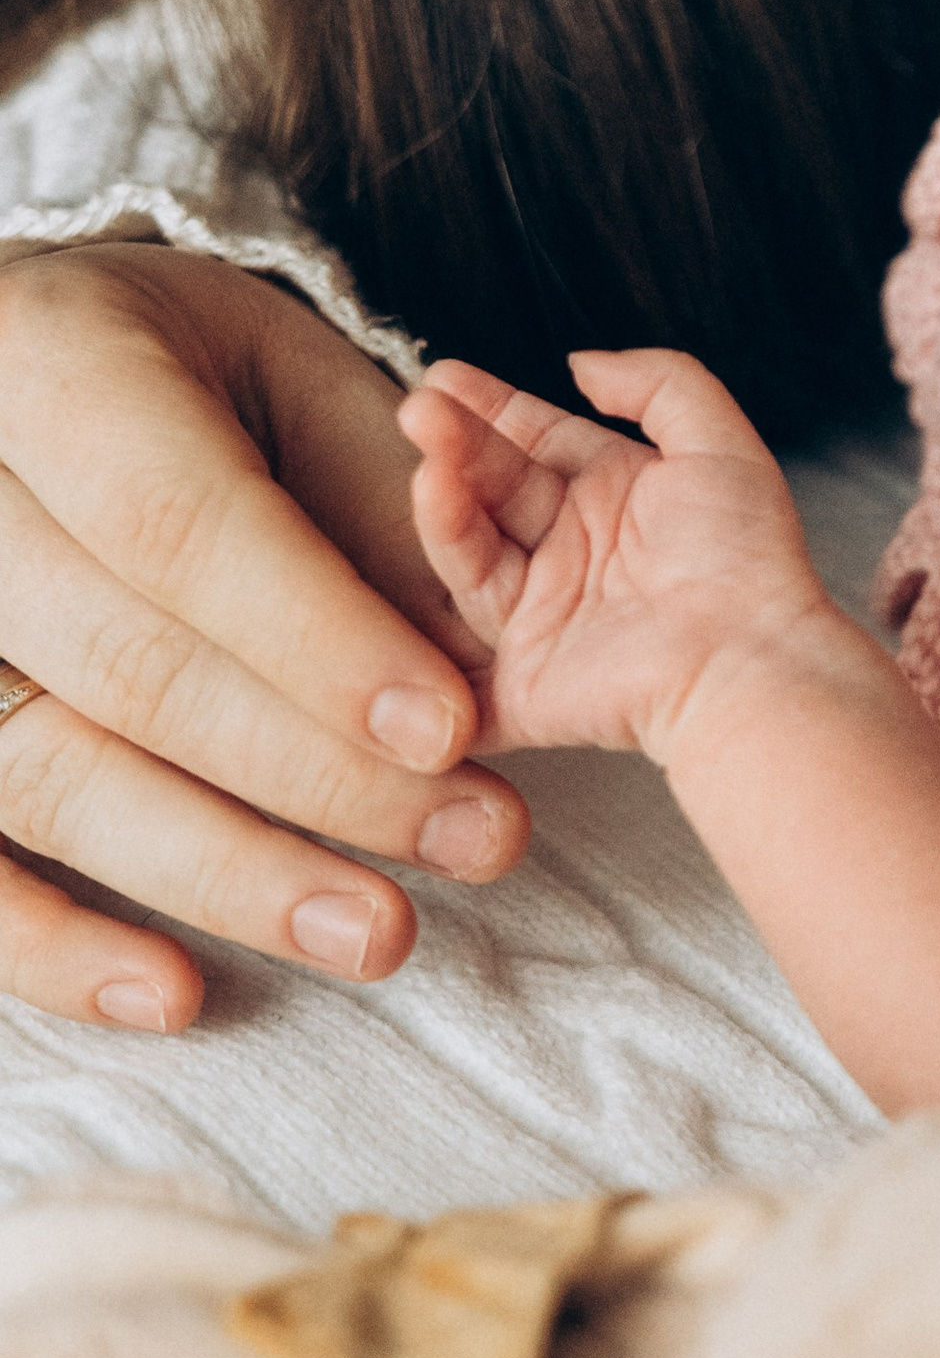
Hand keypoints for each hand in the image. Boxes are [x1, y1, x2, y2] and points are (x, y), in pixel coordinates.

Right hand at [0, 244, 528, 1031]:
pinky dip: (54, 948)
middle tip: (477, 838)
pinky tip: (176, 993)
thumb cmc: (172, 367)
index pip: (179, 528)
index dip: (316, 640)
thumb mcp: (284, 368)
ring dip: (224, 871)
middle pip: (131, 666)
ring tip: (377, 928)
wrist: (28, 364)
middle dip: (318, 770)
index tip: (450, 729)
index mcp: (52, 367)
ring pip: (52, 776)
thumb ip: (368, 494)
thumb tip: (472, 659)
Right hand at [403, 349, 847, 765]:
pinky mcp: (524, 681)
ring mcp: (544, 615)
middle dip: (458, 445)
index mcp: (615, 495)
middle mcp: (573, 550)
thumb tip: (581, 362)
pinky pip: (457, 659)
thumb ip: (659, 383)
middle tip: (420, 409)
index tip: (443, 375)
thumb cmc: (747, 557)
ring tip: (430, 468)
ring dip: (446, 508)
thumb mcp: (718, 441)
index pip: (536, 439)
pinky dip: (422, 630)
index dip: (490, 407)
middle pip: (496, 487)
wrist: (752, 662)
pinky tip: (401, 582)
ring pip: (473, 553)